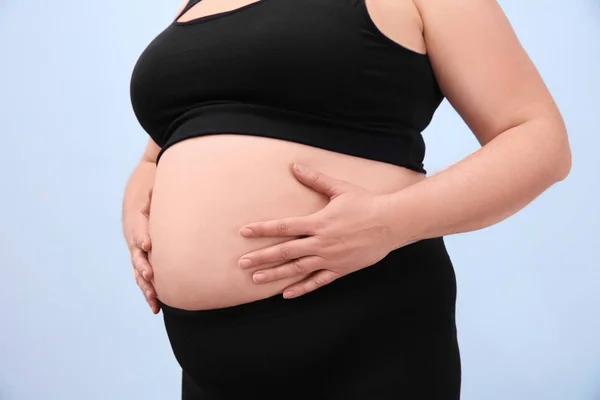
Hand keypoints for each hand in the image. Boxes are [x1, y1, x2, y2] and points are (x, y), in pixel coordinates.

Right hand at [123, 188, 159, 313]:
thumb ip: (156, 191)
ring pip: (139, 270)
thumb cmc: (151, 187)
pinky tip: (157, 306)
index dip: (142, 236)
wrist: (141, 188)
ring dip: (146, 286)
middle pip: (136, 255)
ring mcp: (136, 249)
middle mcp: (134, 237)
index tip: (148, 245)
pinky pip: (144, 275)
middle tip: (150, 275)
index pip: (138, 229)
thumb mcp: (154, 185)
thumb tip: (160, 186)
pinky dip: (149, 289)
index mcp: (136, 219)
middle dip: (143, 266)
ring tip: (154, 301)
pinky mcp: (142, 256)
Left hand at [238, 163, 395, 298]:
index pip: (284, 227)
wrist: (391, 223)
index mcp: (318, 222)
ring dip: (275, 275)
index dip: (262, 229)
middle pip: (285, 251)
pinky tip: (287, 294)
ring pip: (297, 269)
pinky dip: (302, 288)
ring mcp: (330, 258)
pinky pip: (318, 281)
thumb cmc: (366, 203)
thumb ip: (315, 179)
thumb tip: (294, 165)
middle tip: (241, 264)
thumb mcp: (339, 188)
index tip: (244, 232)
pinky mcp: (340, 269)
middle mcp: (321, 242)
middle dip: (261, 258)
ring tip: (256, 280)